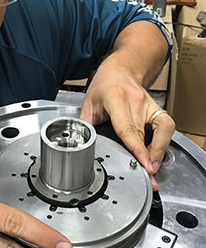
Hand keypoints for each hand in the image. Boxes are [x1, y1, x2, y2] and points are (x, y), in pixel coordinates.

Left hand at [80, 66, 174, 190]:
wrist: (120, 70)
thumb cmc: (104, 85)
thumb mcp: (88, 102)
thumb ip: (86, 124)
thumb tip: (82, 143)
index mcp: (115, 98)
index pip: (127, 127)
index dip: (136, 147)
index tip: (143, 163)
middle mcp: (135, 101)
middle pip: (144, 133)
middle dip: (147, 157)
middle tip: (148, 177)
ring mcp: (149, 103)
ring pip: (162, 130)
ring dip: (159, 150)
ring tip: (152, 166)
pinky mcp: (156, 107)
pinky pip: (166, 126)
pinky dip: (163, 141)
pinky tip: (157, 152)